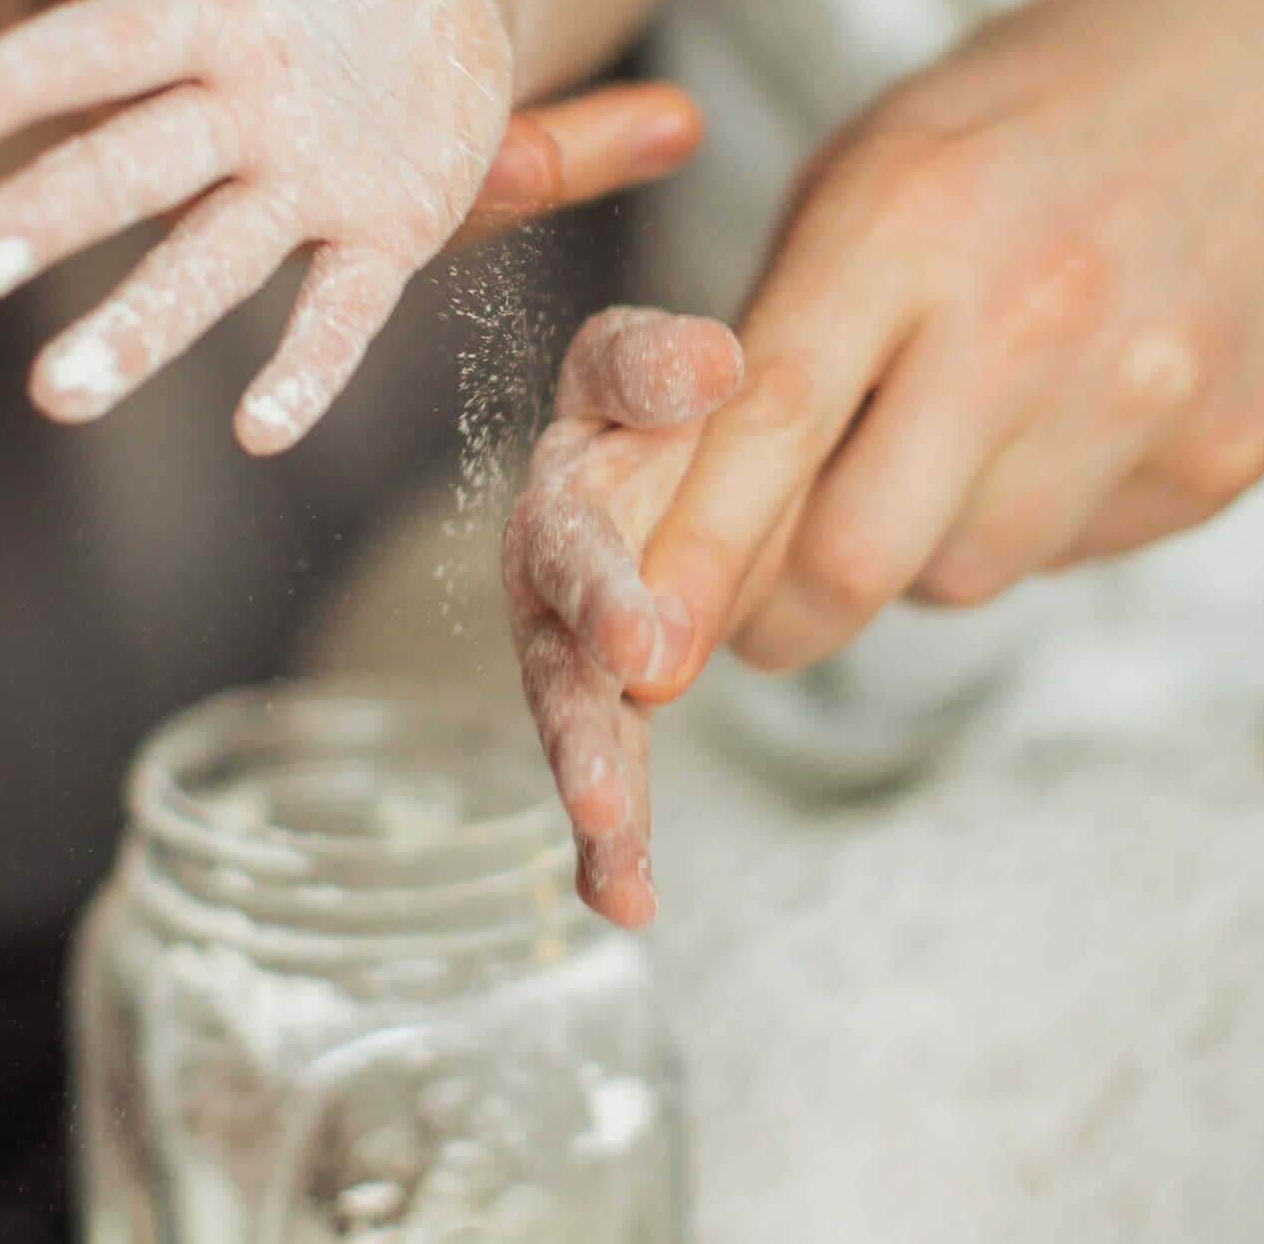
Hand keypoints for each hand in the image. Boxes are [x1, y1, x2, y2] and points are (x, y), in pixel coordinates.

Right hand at [0, 0, 696, 452]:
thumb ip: (322, 2)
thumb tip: (549, 60)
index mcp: (221, 11)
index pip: (106, 43)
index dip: (25, 78)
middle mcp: (246, 107)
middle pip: (132, 164)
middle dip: (48, 213)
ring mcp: (302, 182)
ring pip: (208, 257)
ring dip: (136, 322)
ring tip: (58, 394)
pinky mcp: (379, 237)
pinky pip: (339, 310)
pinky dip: (306, 365)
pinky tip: (259, 430)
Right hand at [503, 308, 742, 926]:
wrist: (654, 432)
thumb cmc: (652, 397)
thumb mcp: (647, 365)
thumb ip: (656, 365)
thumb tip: (712, 361)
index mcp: (565, 490)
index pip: (576, 534)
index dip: (603, 592)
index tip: (644, 654)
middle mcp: (552, 576)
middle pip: (559, 656)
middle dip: (582, 725)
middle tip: (610, 793)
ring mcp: (575, 644)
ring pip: (578, 724)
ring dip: (595, 790)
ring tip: (619, 865)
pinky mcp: (606, 697)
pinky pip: (610, 766)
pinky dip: (613, 840)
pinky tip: (627, 902)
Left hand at [629, 0, 1263, 685]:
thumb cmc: (1034, 122)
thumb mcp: (870, 173)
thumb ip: (780, 338)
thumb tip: (694, 512)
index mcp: (910, 220)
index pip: (772, 425)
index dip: (696, 558)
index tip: (644, 658)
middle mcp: (1032, 313)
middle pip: (861, 556)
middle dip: (781, 617)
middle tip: (759, 612)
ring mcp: (1146, 391)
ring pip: (960, 577)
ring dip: (914, 552)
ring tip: (951, 439)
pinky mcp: (1227, 454)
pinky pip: (1064, 557)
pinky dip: (1021, 525)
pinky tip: (1055, 424)